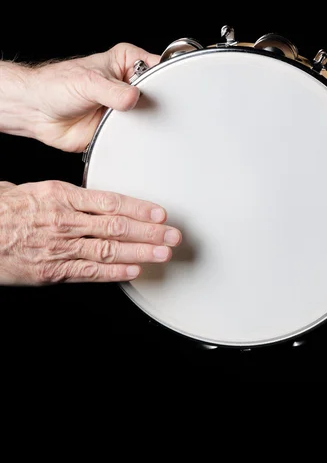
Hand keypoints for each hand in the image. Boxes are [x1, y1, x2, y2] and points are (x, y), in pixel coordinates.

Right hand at [0, 180, 180, 284]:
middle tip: (173, 235)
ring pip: (109, 249)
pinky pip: (90, 272)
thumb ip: (66, 196)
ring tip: (164, 253)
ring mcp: (60, 247)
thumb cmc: (4, 210)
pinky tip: (135, 271)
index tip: (160, 213)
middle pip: (117, 226)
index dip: (139, 208)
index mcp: (62, 196)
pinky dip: (115, 272)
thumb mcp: (35, 190)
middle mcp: (65, 221)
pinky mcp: (53, 270)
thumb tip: (89, 197)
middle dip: (150, 232)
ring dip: (141, 252)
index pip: (111, 201)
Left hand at [24, 42, 158, 151]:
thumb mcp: (88, 83)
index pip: (157, 67)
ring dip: (144, 124)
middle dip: (156, 105)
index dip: (165, 79)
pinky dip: (134, 140)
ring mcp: (125, 108)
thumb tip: (132, 98)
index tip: (167, 91)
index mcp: (127, 63)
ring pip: (148, 118)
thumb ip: (112, 91)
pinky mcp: (118, 129)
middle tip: (148, 110)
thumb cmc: (56, 86)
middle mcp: (128, 85)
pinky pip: (134, 136)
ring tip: (134, 124)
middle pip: (157, 95)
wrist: (37, 112)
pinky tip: (129, 138)